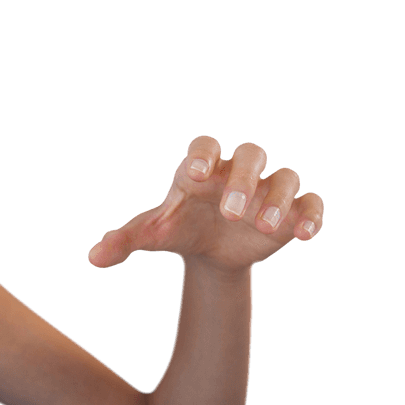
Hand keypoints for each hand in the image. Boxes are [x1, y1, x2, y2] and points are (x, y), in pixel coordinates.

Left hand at [88, 136, 323, 271]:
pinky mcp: (291, 212)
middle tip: (229, 210)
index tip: (194, 172)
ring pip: (284, 177)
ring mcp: (266, 190)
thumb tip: (93, 258)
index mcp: (202, 168)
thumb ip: (124, 241)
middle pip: (251, 154)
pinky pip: (310, 203)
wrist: (209, 251)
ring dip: (277, 198)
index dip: (202, 154)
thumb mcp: (153, 235)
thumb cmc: (179, 229)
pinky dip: (310, 213)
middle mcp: (238, 172)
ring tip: (263, 226)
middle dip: (242, 178)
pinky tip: (305, 234)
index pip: (205, 146)